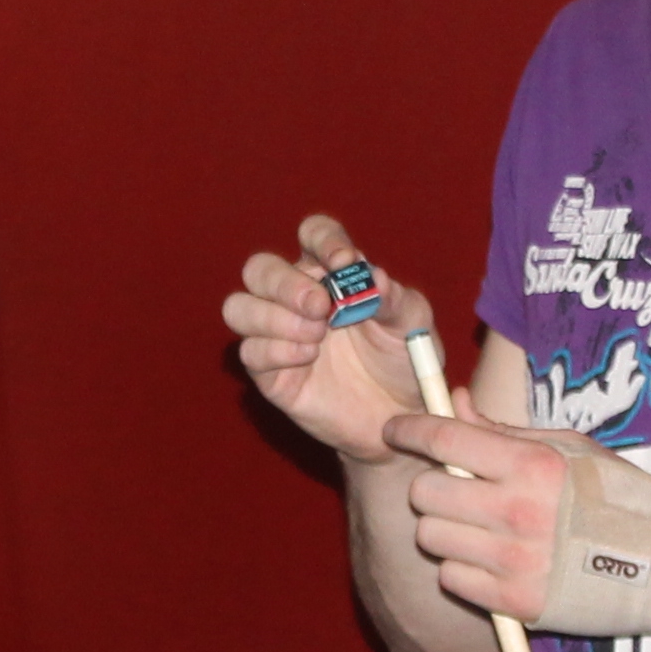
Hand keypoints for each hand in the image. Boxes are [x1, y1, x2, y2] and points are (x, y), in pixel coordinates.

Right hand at [224, 214, 439, 462]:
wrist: (399, 417)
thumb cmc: (404, 361)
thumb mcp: (412, 325)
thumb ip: (394, 298)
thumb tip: (373, 276)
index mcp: (332, 273)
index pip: (312, 234)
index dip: (323, 240)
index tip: (345, 262)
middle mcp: (296, 298)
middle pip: (260, 268)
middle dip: (284, 282)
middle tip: (320, 306)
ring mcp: (277, 335)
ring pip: (238, 307)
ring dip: (272, 316)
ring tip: (315, 336)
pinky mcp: (270, 374)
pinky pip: (250, 352)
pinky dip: (276, 350)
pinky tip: (308, 358)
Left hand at [376, 406, 581, 623]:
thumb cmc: (615, 497)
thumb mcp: (568, 448)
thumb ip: (503, 431)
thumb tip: (452, 402)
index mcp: (532, 466)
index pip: (445, 438)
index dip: (409, 429)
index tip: (394, 429)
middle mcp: (518, 512)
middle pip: (425, 491)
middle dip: (432, 485)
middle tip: (454, 488)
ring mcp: (514, 561)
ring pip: (430, 537)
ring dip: (444, 529)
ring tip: (477, 527)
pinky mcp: (515, 602)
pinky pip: (451, 579)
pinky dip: (462, 569)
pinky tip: (491, 560)